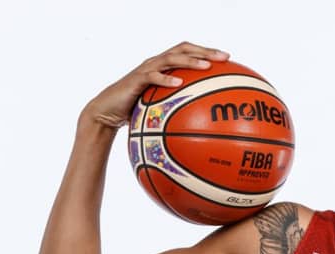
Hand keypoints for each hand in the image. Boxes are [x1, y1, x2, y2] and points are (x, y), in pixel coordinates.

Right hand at [80, 41, 229, 129]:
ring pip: (170, 59)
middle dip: (204, 51)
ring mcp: (146, 69)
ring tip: (205, 66)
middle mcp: (156, 63)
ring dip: (189, 61)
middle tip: (224, 58)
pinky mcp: (135, 79)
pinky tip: (178, 83)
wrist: (107, 112)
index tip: (227, 58)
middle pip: (183, 49)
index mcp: (163, 66)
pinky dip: (165, 78)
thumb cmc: (136, 111)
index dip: (206, 51)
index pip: (187, 51)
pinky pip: (152, 76)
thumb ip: (176, 107)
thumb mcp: (159, 108)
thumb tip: (203, 124)